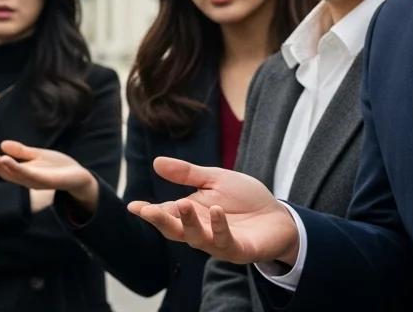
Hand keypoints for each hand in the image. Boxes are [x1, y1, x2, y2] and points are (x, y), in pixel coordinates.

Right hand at [0, 140, 98, 211]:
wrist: (79, 176)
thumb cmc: (59, 167)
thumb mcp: (37, 155)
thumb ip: (21, 151)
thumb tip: (2, 144)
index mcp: (23, 173)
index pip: (4, 169)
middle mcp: (26, 179)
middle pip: (6, 174)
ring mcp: (35, 182)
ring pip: (16, 175)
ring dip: (5, 167)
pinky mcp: (45, 182)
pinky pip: (29, 176)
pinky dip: (18, 169)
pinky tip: (10, 162)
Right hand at [125, 156, 298, 265]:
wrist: (279, 216)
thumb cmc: (245, 199)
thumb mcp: (215, 179)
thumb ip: (187, 174)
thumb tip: (156, 162)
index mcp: (192, 214)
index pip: (166, 213)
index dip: (149, 211)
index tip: (133, 205)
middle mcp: (201, 231)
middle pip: (175, 230)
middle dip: (160, 221)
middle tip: (146, 210)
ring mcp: (219, 243)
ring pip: (197, 239)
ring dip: (188, 223)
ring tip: (182, 203)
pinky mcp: (239, 250)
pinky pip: (226, 242)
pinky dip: (220, 227)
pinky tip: (216, 211)